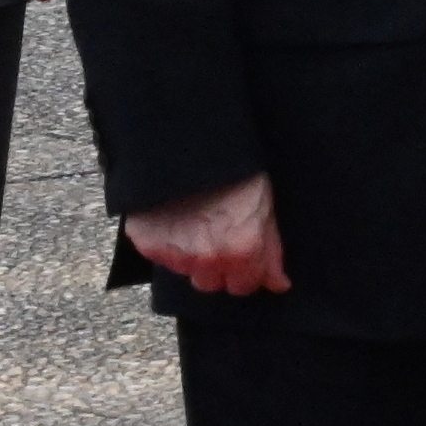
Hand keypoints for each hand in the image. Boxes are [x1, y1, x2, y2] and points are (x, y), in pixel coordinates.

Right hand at [124, 173, 290, 295]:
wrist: (191, 139)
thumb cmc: (235, 168)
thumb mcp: (264, 205)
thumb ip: (271, 250)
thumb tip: (278, 284)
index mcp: (241, 251)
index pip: (243, 286)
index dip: (244, 270)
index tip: (240, 254)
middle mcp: (208, 260)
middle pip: (210, 283)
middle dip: (215, 265)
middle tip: (215, 234)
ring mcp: (175, 254)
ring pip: (185, 270)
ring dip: (190, 254)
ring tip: (193, 221)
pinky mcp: (147, 243)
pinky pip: (160, 255)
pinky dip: (165, 241)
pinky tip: (173, 217)